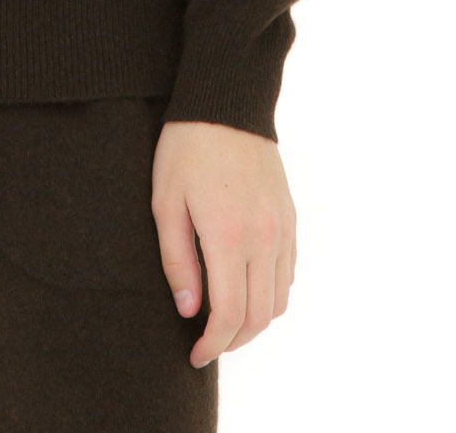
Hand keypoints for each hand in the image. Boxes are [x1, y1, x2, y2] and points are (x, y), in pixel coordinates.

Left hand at [151, 119, 296, 368]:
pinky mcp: (290, 217)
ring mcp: (281, 228)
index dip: (212, 344)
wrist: (226, 101)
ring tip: (224, 321)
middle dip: (232, 341)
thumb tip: (189, 310)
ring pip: (279, 300)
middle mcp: (263, 238)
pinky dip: (272, 295)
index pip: (229, 315)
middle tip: (206, 343)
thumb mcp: (165, 202)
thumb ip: (177, 261)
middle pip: (259, 317)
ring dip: (255, 322)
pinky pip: (288, 273)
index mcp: (228, 237)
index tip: (194, 354)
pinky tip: (246, 289)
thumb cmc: (186, 147)